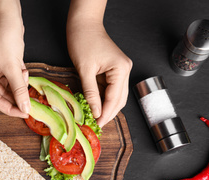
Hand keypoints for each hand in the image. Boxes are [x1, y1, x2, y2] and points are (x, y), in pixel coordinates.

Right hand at [0, 1, 29, 117]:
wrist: (7, 15)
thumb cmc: (3, 37)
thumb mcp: (13, 67)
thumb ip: (19, 90)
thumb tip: (25, 107)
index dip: (10, 108)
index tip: (24, 113)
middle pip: (2, 94)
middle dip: (17, 96)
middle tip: (31, 103)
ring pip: (8, 86)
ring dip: (19, 85)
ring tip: (25, 77)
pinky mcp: (2, 64)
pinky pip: (12, 77)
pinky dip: (20, 78)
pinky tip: (25, 73)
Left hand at [66, 0, 131, 126]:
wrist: (83, 24)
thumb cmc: (83, 41)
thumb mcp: (85, 70)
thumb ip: (90, 93)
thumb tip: (95, 112)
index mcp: (121, 69)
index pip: (115, 98)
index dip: (106, 113)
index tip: (97, 125)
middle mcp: (125, 70)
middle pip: (119, 99)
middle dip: (108, 113)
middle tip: (96, 125)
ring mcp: (120, 70)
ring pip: (114, 96)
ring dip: (105, 107)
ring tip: (94, 118)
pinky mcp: (112, 70)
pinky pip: (108, 89)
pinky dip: (101, 98)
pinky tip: (93, 106)